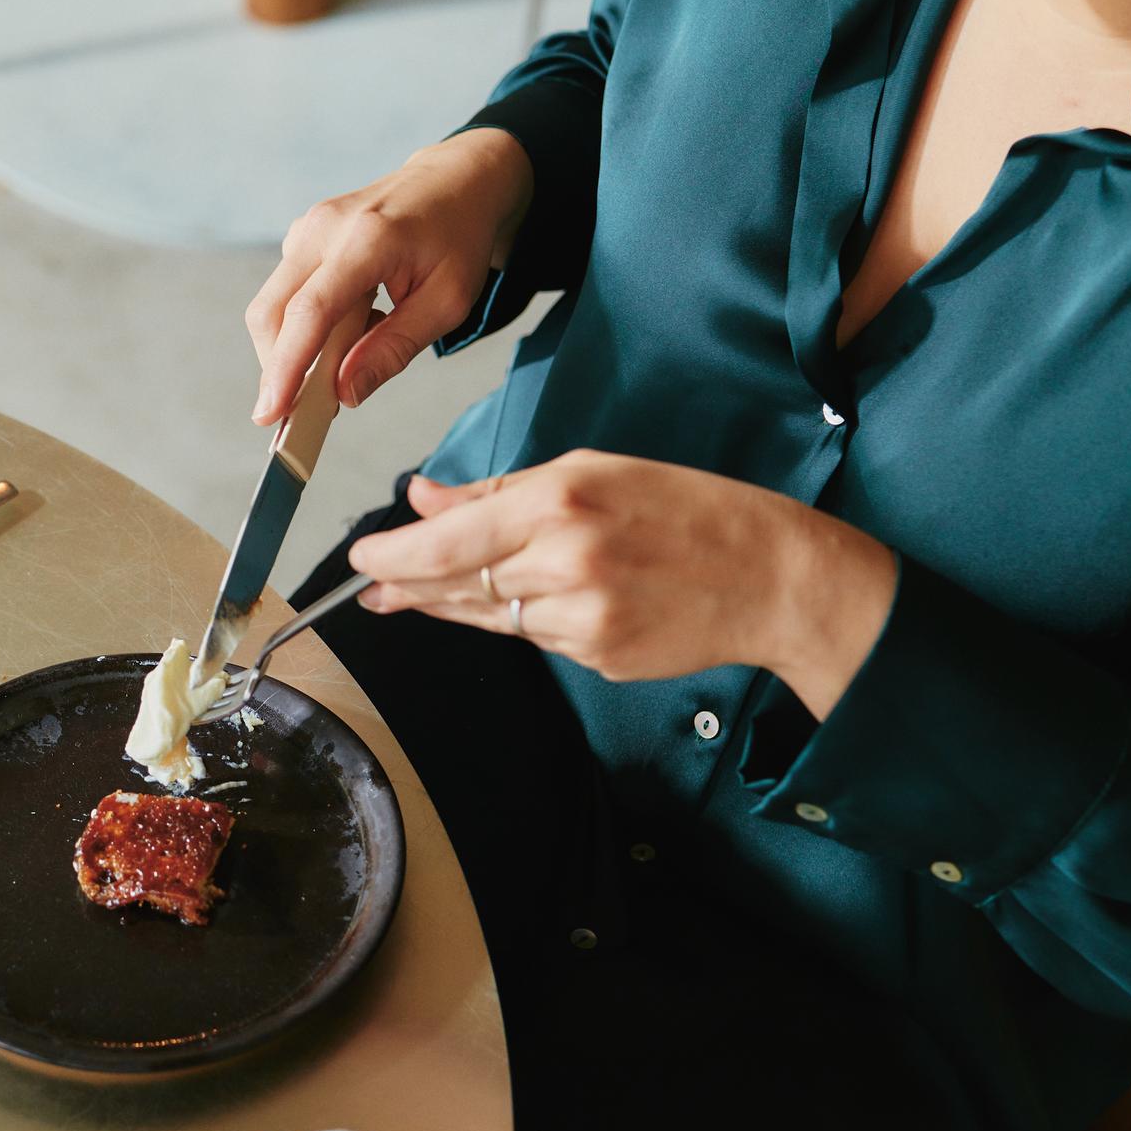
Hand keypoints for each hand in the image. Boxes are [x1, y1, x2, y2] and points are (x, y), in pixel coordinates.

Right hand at [247, 128, 533, 423]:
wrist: (456, 179)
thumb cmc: (458, 238)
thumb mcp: (448, 302)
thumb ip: (394, 348)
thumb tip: (344, 394)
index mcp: (367, 240)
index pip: (310, 312)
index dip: (285, 367)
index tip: (270, 414)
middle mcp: (324, 228)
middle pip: (271, 312)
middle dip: (278, 369)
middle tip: (304, 413)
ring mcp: (307, 228)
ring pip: (272, 306)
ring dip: (295, 349)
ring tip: (349, 356)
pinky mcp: (301, 236)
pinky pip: (287, 294)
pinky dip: (306, 327)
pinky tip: (351, 325)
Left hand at [345, 452, 899, 719]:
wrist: (769, 577)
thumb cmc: (688, 510)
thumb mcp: (592, 472)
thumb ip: (499, 492)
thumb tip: (424, 500)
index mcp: (559, 503)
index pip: (445, 542)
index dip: (392, 556)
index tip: (361, 559)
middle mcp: (564, 565)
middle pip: (455, 586)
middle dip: (407, 587)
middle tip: (375, 589)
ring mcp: (580, 621)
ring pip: (489, 618)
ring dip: (457, 605)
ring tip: (427, 594)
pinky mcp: (595, 657)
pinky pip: (534, 639)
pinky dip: (521, 620)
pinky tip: (529, 603)